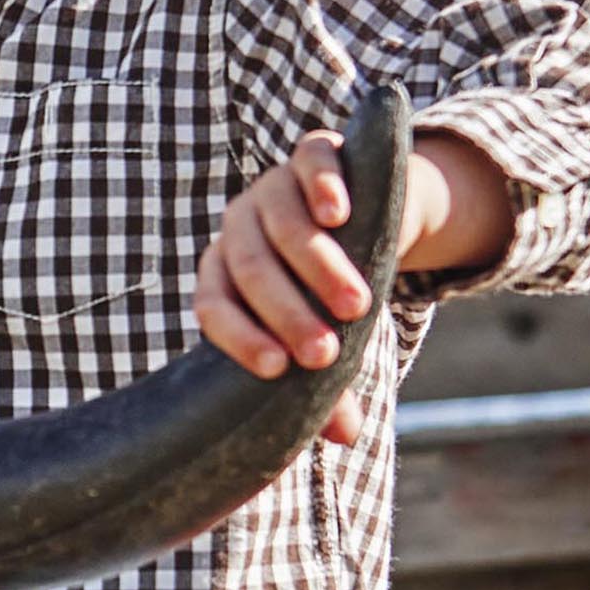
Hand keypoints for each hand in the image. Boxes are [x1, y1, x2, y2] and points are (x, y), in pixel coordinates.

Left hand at [196, 127, 512, 446]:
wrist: (375, 212)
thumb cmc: (335, 291)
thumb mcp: (333, 333)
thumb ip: (330, 382)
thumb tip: (347, 437)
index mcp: (226, 273)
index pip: (214, 306)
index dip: (240, 338)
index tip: (278, 370)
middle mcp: (240, 227)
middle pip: (250, 268)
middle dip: (288, 314)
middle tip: (326, 353)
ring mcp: (274, 184)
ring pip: (282, 222)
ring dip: (317, 266)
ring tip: (357, 307)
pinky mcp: (314, 151)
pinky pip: (309, 162)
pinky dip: (321, 186)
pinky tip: (339, 214)